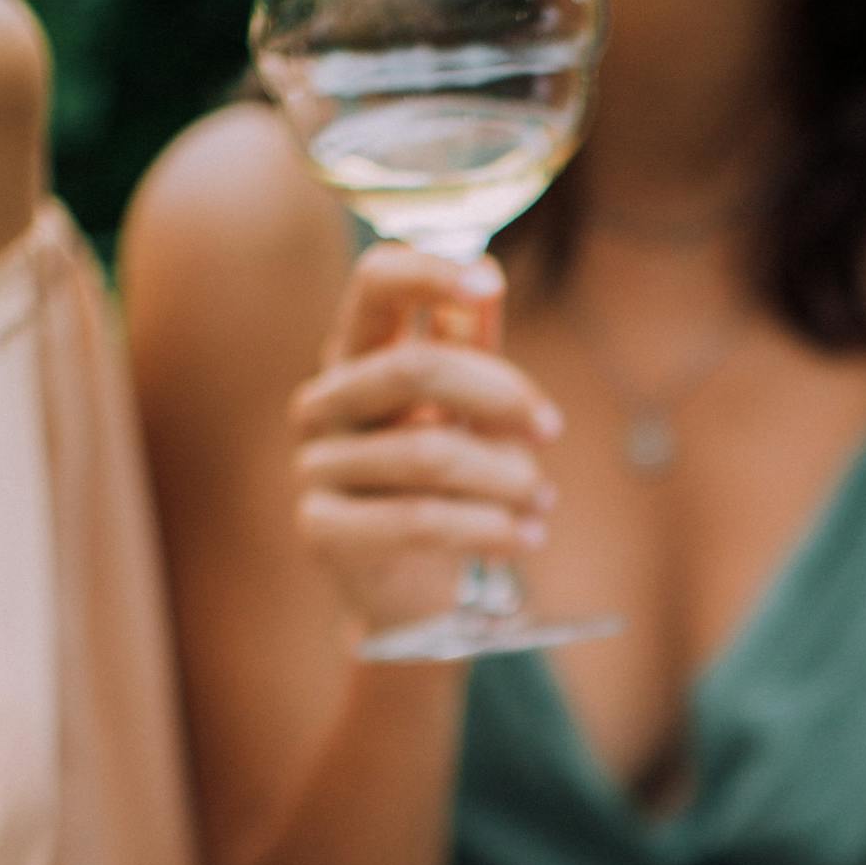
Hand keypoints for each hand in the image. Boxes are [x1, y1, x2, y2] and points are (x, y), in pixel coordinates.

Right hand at [289, 245, 563, 639]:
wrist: (407, 590)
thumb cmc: (443, 485)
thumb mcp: (463, 414)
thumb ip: (470, 352)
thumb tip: (488, 279)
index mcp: (355, 354)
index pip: (374, 286)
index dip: (428, 275)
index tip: (489, 284)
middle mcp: (323, 401)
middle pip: (411, 369)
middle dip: (497, 394)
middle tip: (550, 428)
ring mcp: (315, 464)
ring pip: (427, 454)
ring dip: (506, 476)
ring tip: (543, 500)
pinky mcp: (321, 527)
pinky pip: (420, 521)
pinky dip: (489, 529)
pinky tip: (526, 537)